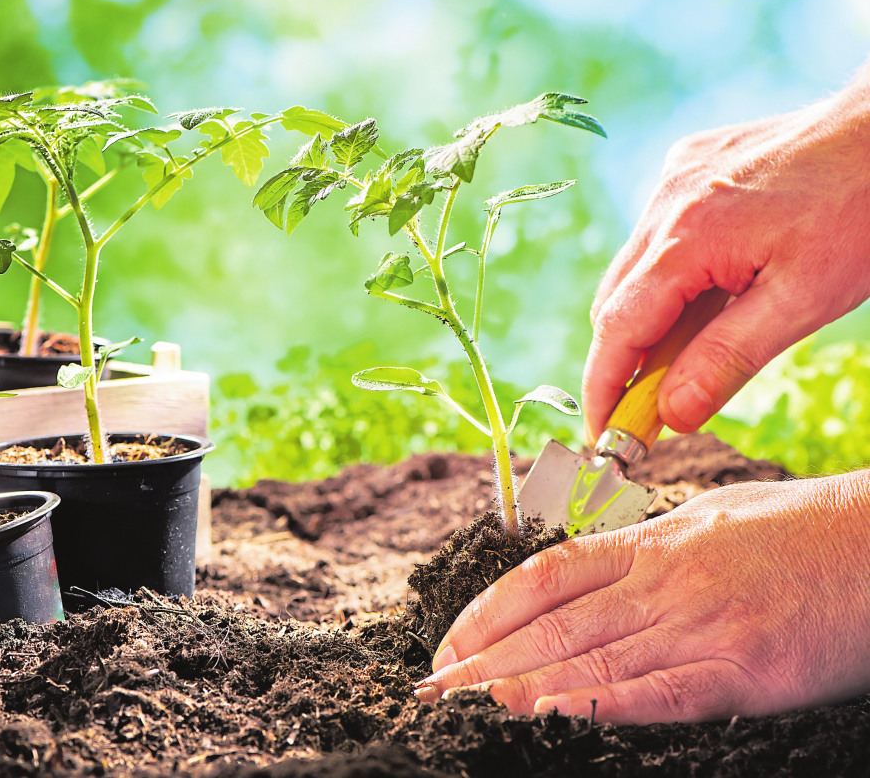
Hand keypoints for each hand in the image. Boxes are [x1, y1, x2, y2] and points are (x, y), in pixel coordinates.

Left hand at [413, 472, 869, 723]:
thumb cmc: (801, 528)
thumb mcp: (711, 517)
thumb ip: (648, 544)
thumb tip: (593, 566)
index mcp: (652, 543)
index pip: (546, 576)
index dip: (488, 609)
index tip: (449, 640)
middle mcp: (663, 582)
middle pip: (555, 625)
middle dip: (485, 658)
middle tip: (434, 687)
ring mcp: (701, 624)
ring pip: (593, 661)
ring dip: (522, 688)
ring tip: (469, 706)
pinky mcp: (745, 669)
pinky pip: (661, 693)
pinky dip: (603, 707)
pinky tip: (554, 719)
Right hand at [583, 74, 869, 442]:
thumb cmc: (857, 210)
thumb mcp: (803, 301)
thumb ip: (727, 359)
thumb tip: (671, 416)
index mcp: (685, 239)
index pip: (617, 330)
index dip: (603, 388)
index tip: (602, 435)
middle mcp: (663, 204)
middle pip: (615, 303)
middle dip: (624, 362)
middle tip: (649, 411)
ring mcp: (672, 181)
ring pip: (635, 271)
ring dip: (650, 319)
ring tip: (690, 352)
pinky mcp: (687, 167)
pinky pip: (657, 236)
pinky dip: (669, 277)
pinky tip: (713, 288)